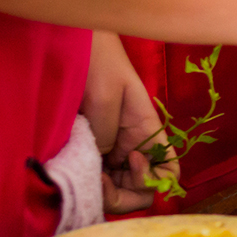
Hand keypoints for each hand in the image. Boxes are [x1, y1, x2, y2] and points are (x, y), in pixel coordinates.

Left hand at [82, 31, 176, 213]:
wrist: (68, 40)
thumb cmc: (94, 59)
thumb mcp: (105, 95)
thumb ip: (106, 133)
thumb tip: (101, 163)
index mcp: (146, 132)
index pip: (168, 172)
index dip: (155, 181)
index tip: (130, 163)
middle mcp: (131, 147)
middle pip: (140, 191)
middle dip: (122, 196)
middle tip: (98, 180)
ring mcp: (107, 151)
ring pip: (116, 189)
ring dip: (102, 192)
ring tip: (82, 174)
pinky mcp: (85, 150)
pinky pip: (92, 178)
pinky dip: (85, 184)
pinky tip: (73, 169)